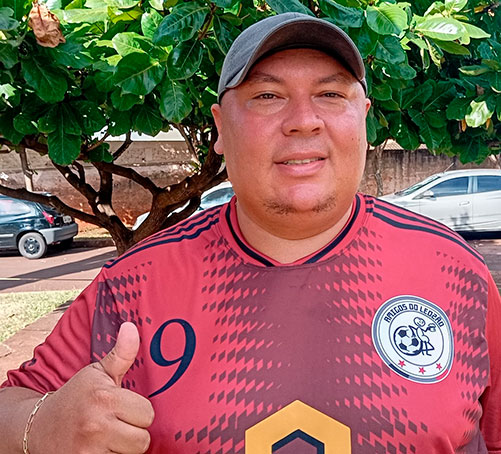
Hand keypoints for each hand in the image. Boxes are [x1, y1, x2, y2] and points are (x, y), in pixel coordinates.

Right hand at [29, 322, 154, 453]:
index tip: (125, 407)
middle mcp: (97, 425)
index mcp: (105, 398)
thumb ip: (121, 353)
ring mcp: (88, 451)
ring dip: (123, 448)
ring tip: (110, 436)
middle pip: (142, 439)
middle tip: (119, 423)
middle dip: (134, 432)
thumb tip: (131, 326)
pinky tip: (102, 449)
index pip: (148, 414)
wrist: (39, 426)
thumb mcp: (97, 372)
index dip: (139, 411)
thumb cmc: (76, 396)